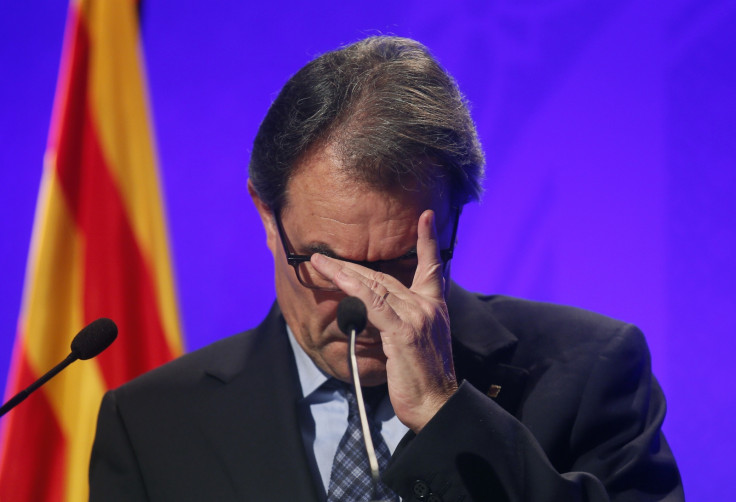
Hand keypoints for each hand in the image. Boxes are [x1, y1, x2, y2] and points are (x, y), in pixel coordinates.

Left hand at [310, 209, 457, 432]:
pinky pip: (374, 304)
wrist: (435, 405)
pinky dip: (354, 289)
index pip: (432, 267)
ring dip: (343, 273)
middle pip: (386, 277)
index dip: (428, 240)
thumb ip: (400, 321)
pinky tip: (338, 279)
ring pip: (376, 286)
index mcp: (433, 307)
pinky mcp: (403, 332)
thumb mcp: (416, 343)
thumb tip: (376, 311)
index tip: (425, 216)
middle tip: (326, 256)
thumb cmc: (423, 378)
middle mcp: (427, 307)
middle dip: (353, 265)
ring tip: (320, 262)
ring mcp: (416, 318)